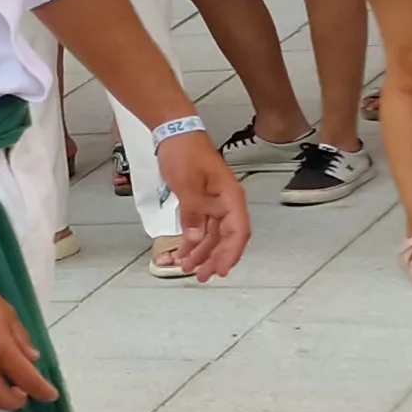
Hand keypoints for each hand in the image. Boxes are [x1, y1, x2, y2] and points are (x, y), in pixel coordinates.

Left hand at [156, 131, 252, 280]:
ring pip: (213, 235)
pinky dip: (193, 241)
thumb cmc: (184, 154)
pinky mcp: (201, 203)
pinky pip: (201, 227)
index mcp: (230, 197)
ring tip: (188, 269)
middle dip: (215, 258)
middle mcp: (226, 203)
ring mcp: (214, 204)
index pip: (238, 231)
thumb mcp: (187, 183)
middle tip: (202, 277)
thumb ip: (193, 211)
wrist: (174, 135)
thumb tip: (195, 238)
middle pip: (227, 237)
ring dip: (202, 253)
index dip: (231, 253)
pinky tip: (184, 253)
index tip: (221, 270)